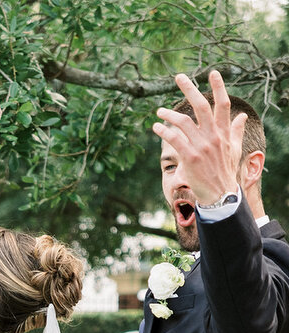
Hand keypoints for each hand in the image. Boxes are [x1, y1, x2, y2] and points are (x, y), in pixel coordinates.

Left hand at [152, 70, 243, 203]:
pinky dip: (164, 131)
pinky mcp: (190, 158)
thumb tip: (243, 115)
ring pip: (184, 122)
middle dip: (190, 89)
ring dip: (169, 114)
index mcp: (224, 132)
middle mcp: (213, 136)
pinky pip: (175, 139)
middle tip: (179, 77)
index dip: (219, 87)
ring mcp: (201, 146)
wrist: (219, 193)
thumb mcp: (234, 149)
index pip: (222, 105)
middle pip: (201, 106)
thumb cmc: (225, 171)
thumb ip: (237, 131)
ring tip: (159, 110)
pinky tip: (156, 127)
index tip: (213, 72)